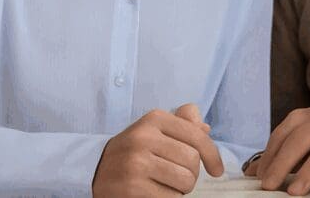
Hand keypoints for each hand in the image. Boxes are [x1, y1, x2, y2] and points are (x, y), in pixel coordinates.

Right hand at [92, 107, 223, 197]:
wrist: (93, 169)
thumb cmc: (135, 149)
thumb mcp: (155, 128)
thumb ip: (183, 123)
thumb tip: (205, 128)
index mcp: (155, 118)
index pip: (198, 137)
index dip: (213, 156)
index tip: (217, 170)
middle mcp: (143, 137)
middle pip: (192, 160)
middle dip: (192, 174)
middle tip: (179, 178)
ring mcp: (135, 163)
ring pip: (185, 180)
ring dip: (182, 189)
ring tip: (168, 186)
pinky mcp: (130, 187)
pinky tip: (157, 194)